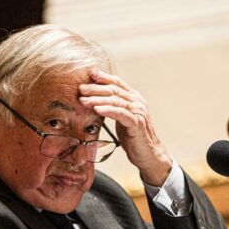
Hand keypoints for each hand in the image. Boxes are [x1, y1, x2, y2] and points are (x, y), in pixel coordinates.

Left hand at [79, 70, 171, 185]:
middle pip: (114, 90)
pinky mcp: (137, 123)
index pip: (117, 82)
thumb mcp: (123, 118)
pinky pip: (120, 113)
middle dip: (95, 88)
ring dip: (97, 99)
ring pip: (115, 101)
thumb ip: (114, 108)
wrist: (148, 154)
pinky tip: (97, 109)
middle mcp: (137, 102)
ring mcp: (138, 111)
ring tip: (83, 100)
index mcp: (134, 98)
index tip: (89, 74)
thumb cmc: (133, 137)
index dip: (103, 77)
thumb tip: (96, 101)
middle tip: (80, 89)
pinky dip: (107, 110)